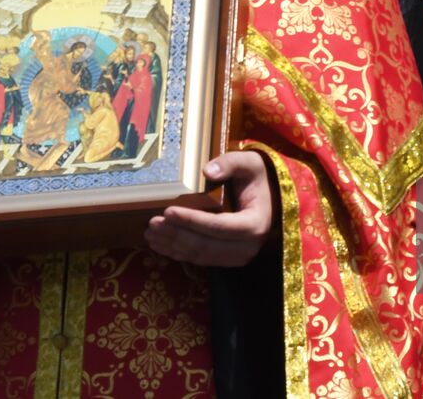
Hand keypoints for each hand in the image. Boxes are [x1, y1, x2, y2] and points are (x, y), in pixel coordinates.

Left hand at [144, 151, 276, 266]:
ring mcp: (238, 257)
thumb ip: (230, 163)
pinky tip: (161, 244)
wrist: (272, 198)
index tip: (168, 211)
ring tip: (150, 234)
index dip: (192, 221)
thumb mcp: (250, 163)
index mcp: (255, 223)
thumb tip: (207, 171)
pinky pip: (201, 259)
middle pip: (205, 245)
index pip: (219, 226)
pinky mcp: (228, 260)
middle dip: (176, 235)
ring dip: (173, 246)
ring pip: (200, 255)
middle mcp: (248, 247)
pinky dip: (179, 253)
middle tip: (152, 223)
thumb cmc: (259, 178)